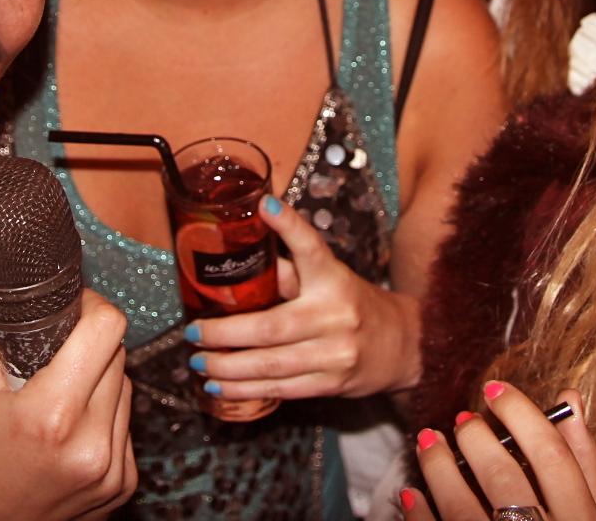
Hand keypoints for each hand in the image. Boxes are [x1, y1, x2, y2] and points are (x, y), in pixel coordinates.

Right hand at [0, 290, 136, 520]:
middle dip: (87, 348)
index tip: (72, 309)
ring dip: (97, 384)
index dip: (89, 307)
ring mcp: (111, 471)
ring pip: (125, 389)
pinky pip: (124, 425)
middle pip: (117, 355)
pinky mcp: (121, 485)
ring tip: (54, 404)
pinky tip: (67, 434)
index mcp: (51, 415)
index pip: (108, 328)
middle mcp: (90, 446)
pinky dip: (102, 419)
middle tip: (49, 363)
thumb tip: (29, 293)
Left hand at [185, 196, 420, 401]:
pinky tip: (219, 386)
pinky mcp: (332, 384)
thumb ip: (289, 270)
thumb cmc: (351, 304)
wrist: (401, 346)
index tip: (265, 206)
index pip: (311, 248)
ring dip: (227, 367)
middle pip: (270, 327)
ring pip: (271, 365)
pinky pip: (281, 389)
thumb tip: (241, 252)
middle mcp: (335, 314)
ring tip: (199, 363)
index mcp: (333, 278)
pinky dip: (245, 389)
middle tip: (193, 333)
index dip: (289, 226)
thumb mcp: (327, 279)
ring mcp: (335, 353)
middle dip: (224, 334)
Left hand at [410, 382, 595, 520]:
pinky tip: (411, 494)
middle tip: (463, 420)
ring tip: (428, 442)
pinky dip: (419, 515)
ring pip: (463, 509)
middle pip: (505, 480)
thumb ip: (585, 465)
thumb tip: (571, 400)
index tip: (495, 390)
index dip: (521, 416)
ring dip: (439, 470)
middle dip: (476, 441)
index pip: (554, 458)